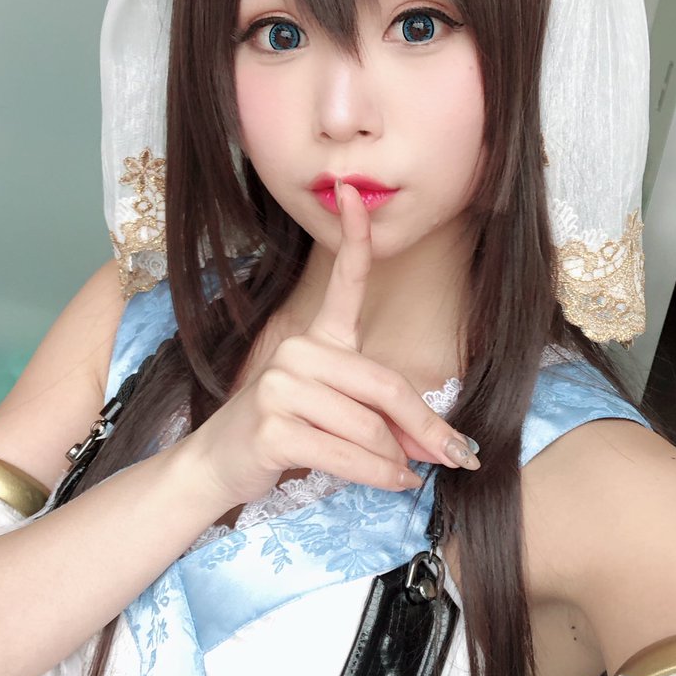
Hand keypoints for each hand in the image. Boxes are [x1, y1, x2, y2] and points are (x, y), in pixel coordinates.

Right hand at [186, 181, 479, 514]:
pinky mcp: (274, 427)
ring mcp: (281, 386)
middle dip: (426, 427)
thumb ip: (378, 412)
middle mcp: (297, 352)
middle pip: (384, 385)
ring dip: (398, 461)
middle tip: (455, 452)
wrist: (220, 465)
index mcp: (315, 339)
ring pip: (370, 427)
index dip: (353, 237)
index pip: (341, 282)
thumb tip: (435, 441)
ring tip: (405, 475)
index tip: (355, 193)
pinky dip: (379, 476)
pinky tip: (394, 482)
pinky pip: (348, 455)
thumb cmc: (284, 433)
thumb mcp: (334, 412)